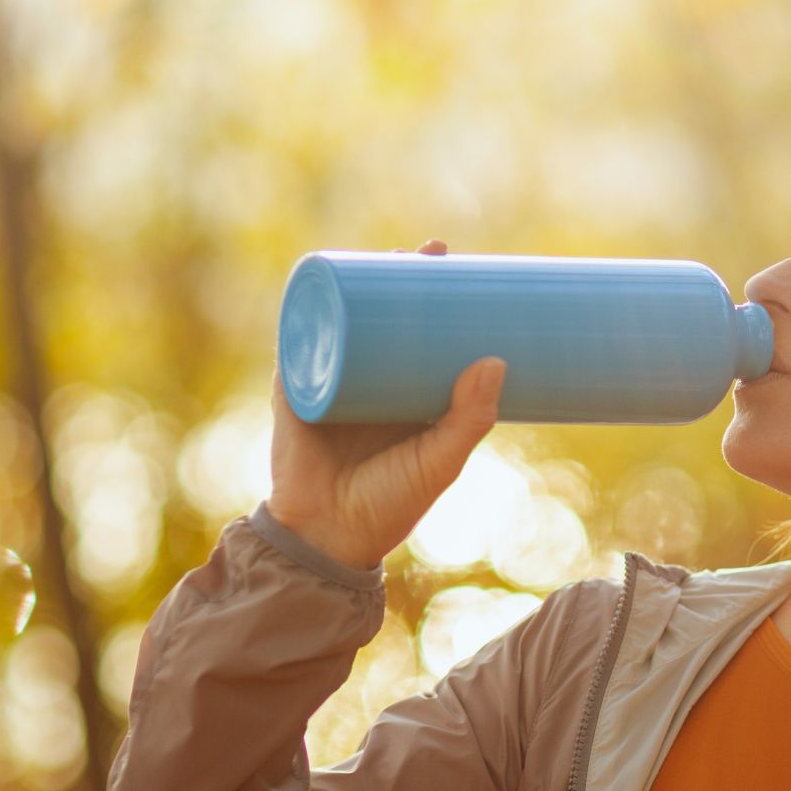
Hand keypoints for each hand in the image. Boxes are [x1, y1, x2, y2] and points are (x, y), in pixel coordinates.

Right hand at [265, 238, 506, 569]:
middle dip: (403, 279)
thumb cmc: (390, 505)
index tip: (465, 273)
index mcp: (404, 398)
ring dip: (359, 282)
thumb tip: (495, 361)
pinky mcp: (295, 388)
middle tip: (431, 252)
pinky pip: (299, 340)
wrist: (328, 538)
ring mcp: (329, 381)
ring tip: (388, 254)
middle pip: (384, 317)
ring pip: (344, 319)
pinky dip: (309, 309)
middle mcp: (368, 383)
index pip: (424, 338)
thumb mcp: (440, 460)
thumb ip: (469, 418)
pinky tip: (324, 277)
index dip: (441, 305)